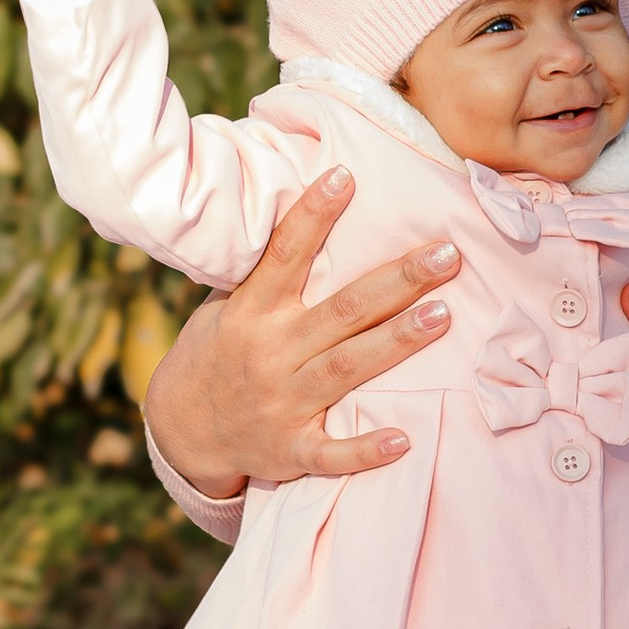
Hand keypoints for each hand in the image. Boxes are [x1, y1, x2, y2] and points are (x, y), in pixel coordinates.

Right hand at [141, 167, 461, 494]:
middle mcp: (270, 352)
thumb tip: (309, 211)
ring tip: (444, 315)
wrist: (181, 433)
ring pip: (348, 368)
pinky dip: (364, 450)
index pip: (284, 254)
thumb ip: (264, 273)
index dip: (313, 214)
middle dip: (398, 280)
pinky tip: (403, 440)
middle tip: (448, 253)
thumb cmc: (216, 353)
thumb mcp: (224, 306)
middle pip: (343, 310)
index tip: (346, 175)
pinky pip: (331, 454)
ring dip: (397, 342)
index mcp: (252, 311)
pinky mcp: (290, 451)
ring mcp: (282, 403)